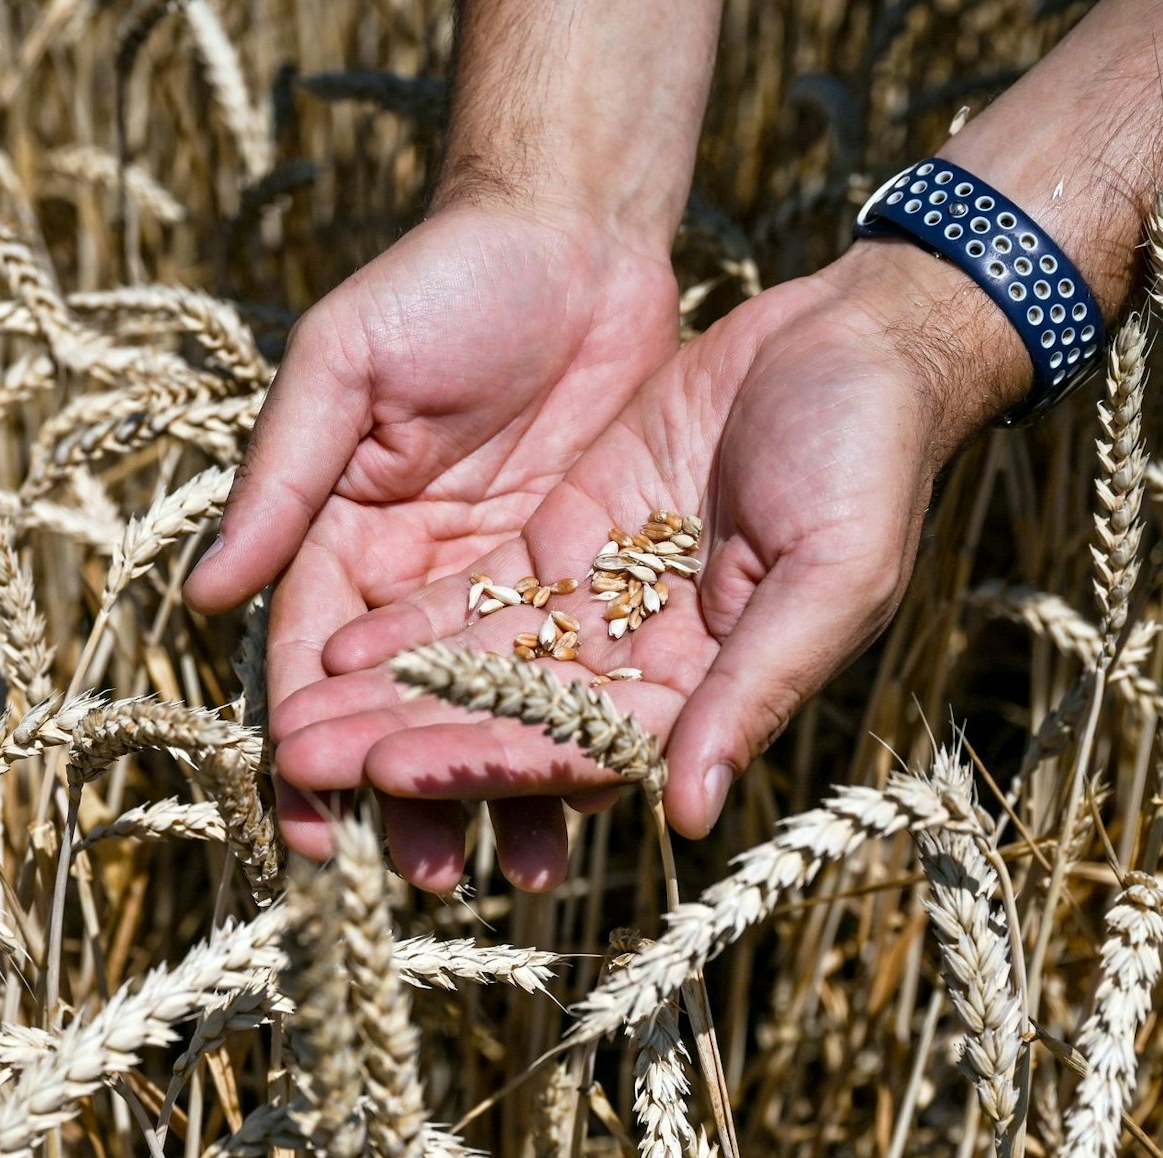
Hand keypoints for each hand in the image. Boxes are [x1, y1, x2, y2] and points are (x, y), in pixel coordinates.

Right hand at [183, 202, 680, 882]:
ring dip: (498, 787)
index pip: (314, 659)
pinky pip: (571, 672)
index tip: (309, 823)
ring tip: (521, 869)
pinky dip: (576, 733)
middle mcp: (413, 576)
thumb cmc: (440, 283)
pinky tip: (594, 797)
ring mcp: (499, 582)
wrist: (572, 233)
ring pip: (491, 707)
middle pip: (404, 707)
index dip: (310, 740)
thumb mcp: (343, 369)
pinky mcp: (578, 574)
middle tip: (423, 878)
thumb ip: (283, 481)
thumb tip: (202, 600)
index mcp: (340, 535)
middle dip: (409, 792)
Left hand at [269, 241, 1024, 887]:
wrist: (858, 339)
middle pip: (508, 720)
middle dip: (406, 743)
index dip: (482, 762)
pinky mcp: (571, 533)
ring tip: (293, 723)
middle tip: (302, 765)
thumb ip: (753, 689)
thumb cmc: (869, 457)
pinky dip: (414, 624)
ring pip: (479, 664)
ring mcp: (602, 599)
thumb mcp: (830, 573)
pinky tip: (337, 645)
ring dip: (390, 696)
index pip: (577, 747)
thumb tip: (683, 814)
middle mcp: (644, 662)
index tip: (388, 775)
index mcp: (707, 690)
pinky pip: (481, 594)